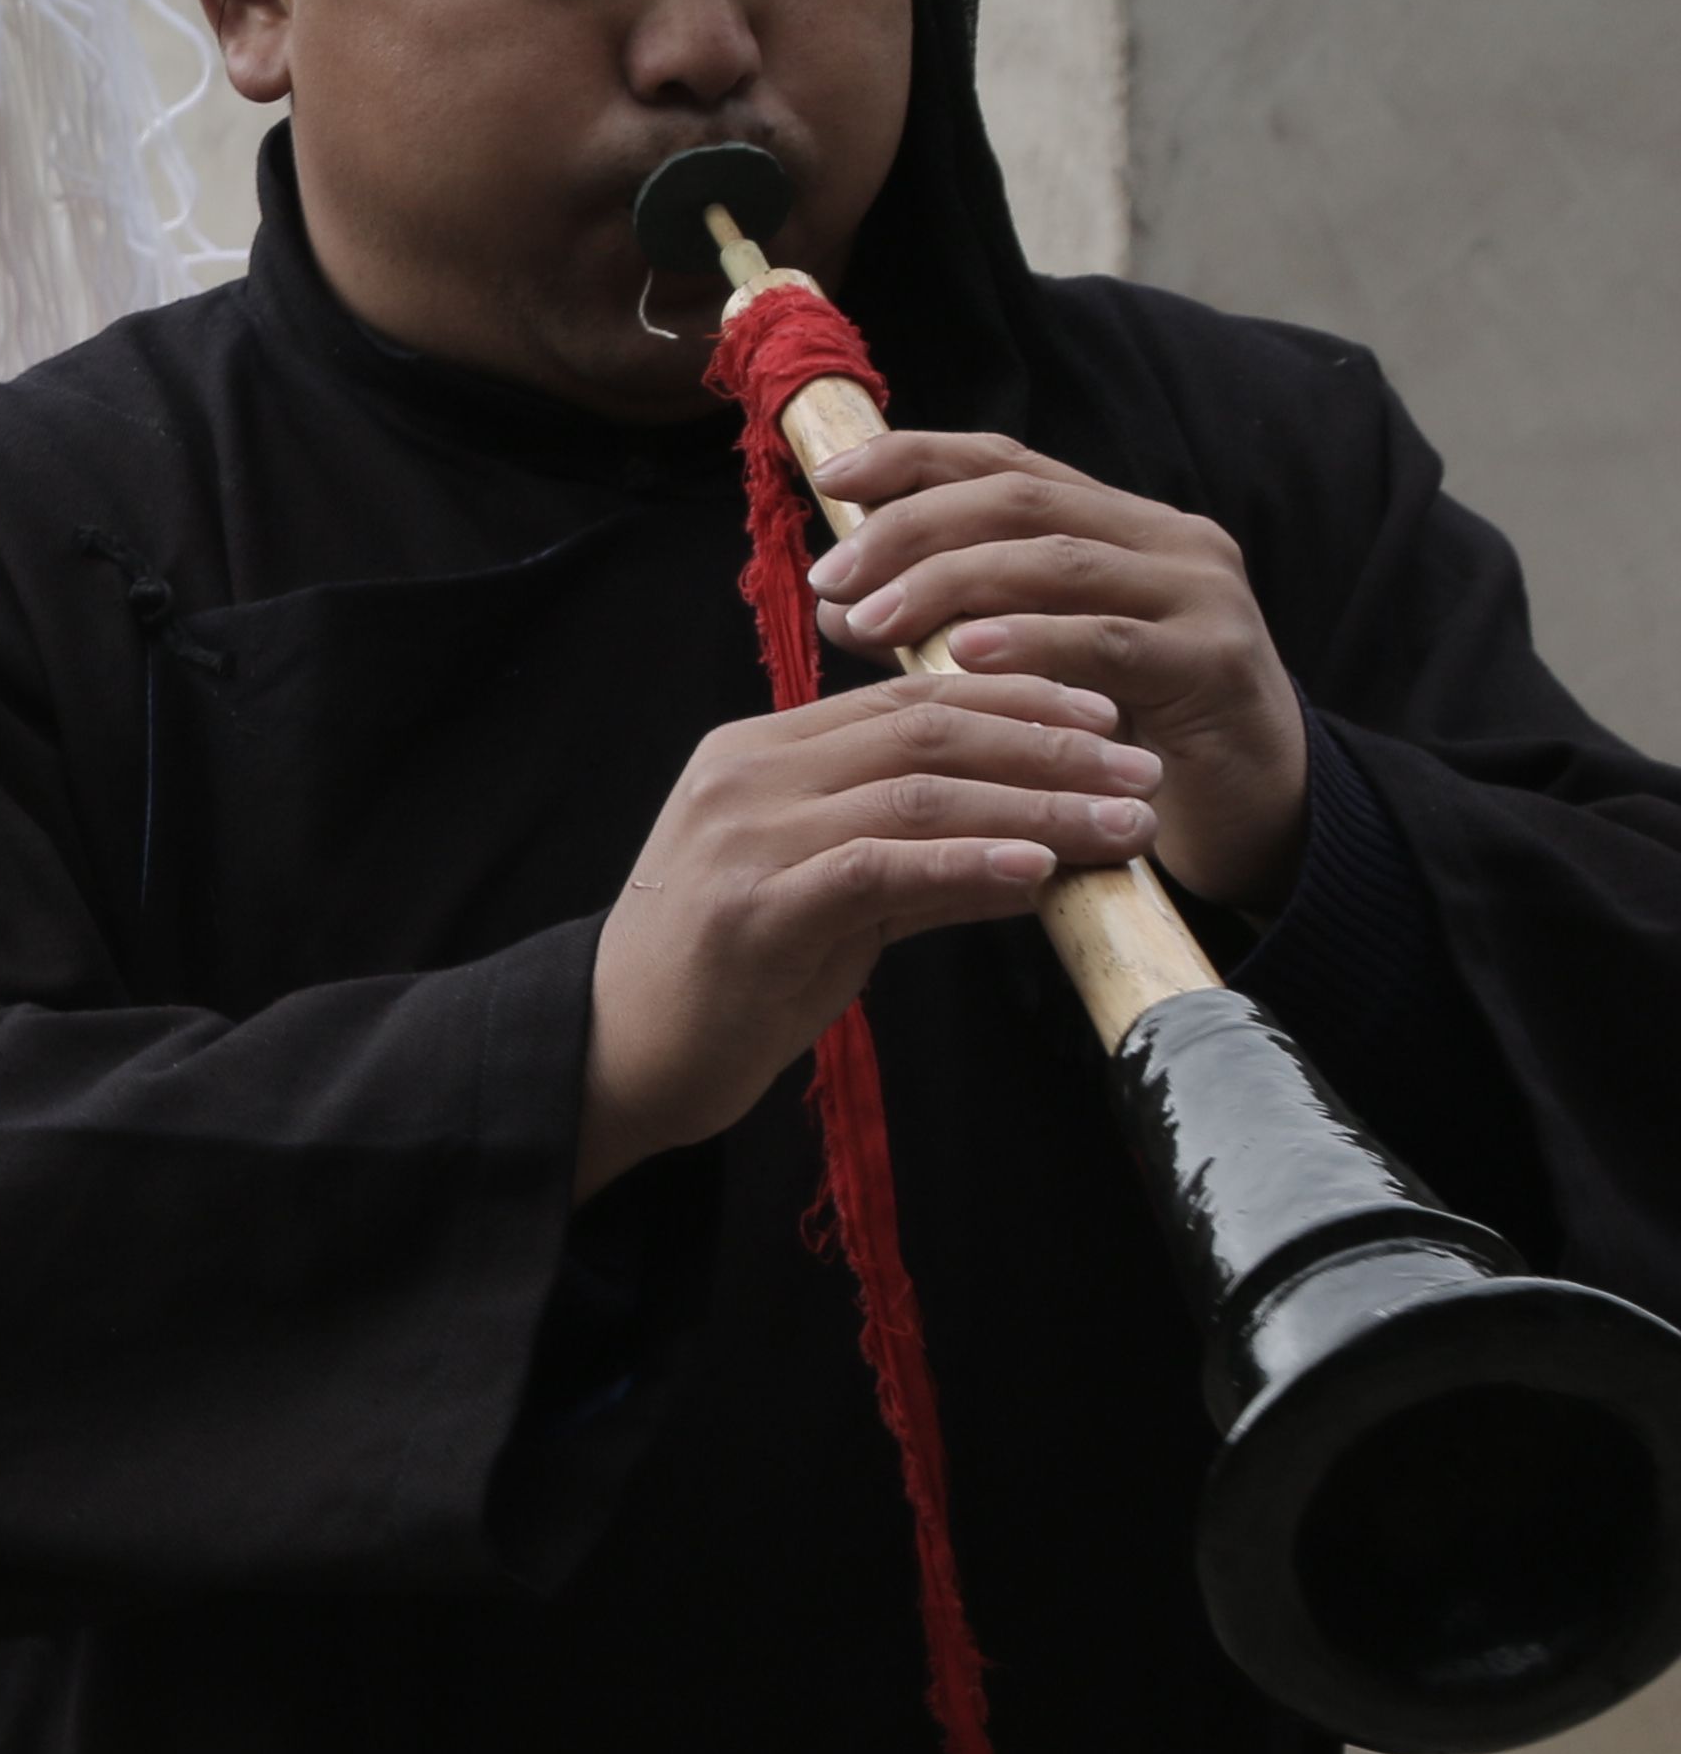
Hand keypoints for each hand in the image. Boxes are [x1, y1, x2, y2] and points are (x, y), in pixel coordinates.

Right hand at [582, 673, 1159, 1194]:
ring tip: (1121, 824)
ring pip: (917, 792)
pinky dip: (966, 863)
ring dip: (1036, 805)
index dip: (1015, 701)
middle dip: (1048, 745)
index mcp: (755, 753)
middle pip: (923, 730)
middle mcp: (746, 775)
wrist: (616, 1052)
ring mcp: (745, 836)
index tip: (1103, 721)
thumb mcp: (829, 904)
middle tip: (1138, 770)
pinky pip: (879, 867)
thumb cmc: (722, 978)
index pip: (905, 700)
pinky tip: (1036, 869)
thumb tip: (1038, 853)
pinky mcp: (755, 906)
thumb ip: (918, 867)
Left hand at [804, 428, 1309, 913]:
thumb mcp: (1033, 663)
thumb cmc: (1125, 733)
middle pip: (1019, 500)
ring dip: (949, 584)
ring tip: (870, 618)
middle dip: (911, 530)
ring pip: (1056, 558)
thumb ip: (950, 621)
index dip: (914, 459)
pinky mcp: (1218, 661)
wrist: (1254, 811)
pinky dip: (1030, 642)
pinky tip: (962, 656)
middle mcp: (1168, 538)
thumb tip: (836, 602)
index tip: (831, 479)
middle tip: (833, 579)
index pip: (1005, 461)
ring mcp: (1201, 593)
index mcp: (1120, 522)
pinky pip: (1109, 641)